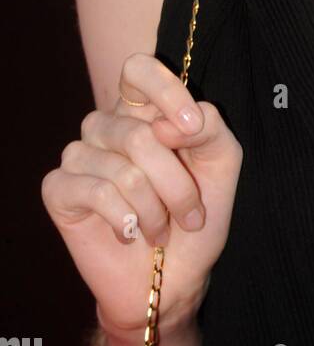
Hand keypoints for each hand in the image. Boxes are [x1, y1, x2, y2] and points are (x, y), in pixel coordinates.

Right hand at [42, 52, 242, 341]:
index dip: (163, 89)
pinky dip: (127, 220)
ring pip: (123, 169)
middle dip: (177, 184)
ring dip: (155, 210)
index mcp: (143, 109)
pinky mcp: (59, 189)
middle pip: (139, 133)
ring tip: (161, 231)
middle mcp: (107, 125)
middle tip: (192, 216)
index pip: (137, 69)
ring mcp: (79, 155)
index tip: (192, 126)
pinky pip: (96, 193)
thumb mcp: (221, 162)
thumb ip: (210, 126)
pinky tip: (131, 233)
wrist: (174, 276)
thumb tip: (167, 124)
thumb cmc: (198, 214)